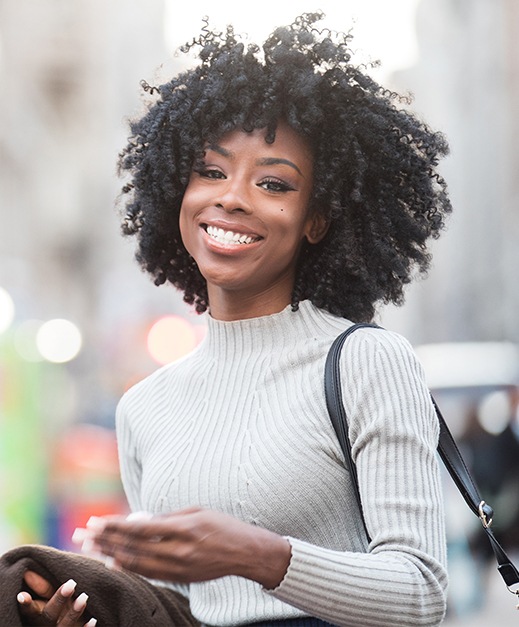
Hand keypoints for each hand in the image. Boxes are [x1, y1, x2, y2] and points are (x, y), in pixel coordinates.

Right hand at [17, 570, 95, 626]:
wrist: (69, 624)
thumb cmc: (58, 607)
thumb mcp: (49, 599)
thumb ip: (43, 587)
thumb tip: (27, 571)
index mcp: (38, 615)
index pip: (30, 610)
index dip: (26, 604)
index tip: (22, 595)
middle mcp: (47, 625)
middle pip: (49, 616)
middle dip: (58, 600)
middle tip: (71, 583)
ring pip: (64, 626)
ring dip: (74, 612)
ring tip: (84, 597)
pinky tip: (93, 620)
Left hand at [79, 507, 290, 588]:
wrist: (245, 553)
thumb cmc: (222, 526)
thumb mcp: (196, 511)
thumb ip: (167, 517)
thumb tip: (139, 520)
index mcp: (184, 528)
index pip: (141, 528)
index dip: (115, 525)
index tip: (96, 521)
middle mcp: (179, 550)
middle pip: (134, 547)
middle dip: (105, 540)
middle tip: (84, 534)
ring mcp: (179, 568)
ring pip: (137, 563)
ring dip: (111, 555)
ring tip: (92, 548)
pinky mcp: (180, 578)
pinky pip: (149, 573)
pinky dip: (129, 567)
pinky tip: (114, 561)